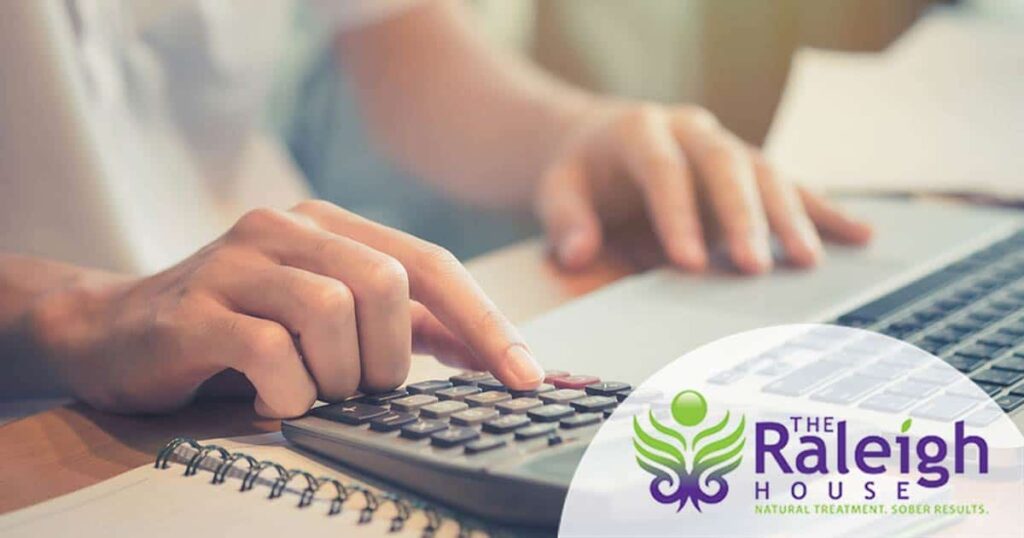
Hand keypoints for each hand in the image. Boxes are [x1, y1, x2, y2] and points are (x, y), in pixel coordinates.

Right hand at [29, 201, 542, 416]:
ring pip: (333, 314)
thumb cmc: (240, 329)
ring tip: (310, 392)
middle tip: (362, 388)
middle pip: (388, 284)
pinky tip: (273, 401)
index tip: (526, 377)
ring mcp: (236, 261)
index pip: (430, 265)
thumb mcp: (328, 317)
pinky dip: (289, 393)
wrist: (114, 330)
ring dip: (337, 376)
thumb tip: (489, 350)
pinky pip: (271, 351)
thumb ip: (403, 325)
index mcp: (330, 227)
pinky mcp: (194, 307)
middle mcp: (287, 229)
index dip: (485, 323)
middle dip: (390, 357)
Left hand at [536, 102, 872, 273]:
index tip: (690, 263)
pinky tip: (860, 236)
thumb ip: (566, 221)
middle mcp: (692, 130)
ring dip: (791, 217)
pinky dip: (825, 211)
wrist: (600, 141)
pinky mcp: (750, 167)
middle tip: (755, 268)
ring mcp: (726, 145)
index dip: (677, 216)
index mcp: (641, 131)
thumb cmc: (581, 172)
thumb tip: (577, 255)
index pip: (664, 172)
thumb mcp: (558, 190)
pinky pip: (793, 186)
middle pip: (726, 167)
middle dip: (743, 218)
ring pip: (766, 173)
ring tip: (808, 262)